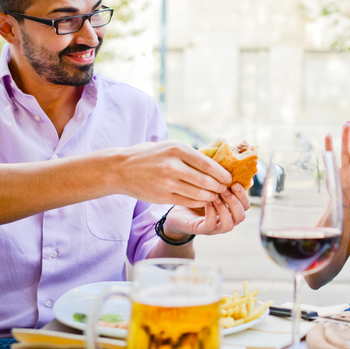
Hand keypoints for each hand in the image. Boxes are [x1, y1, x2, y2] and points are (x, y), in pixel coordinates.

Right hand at [115, 141, 231, 206]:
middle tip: (225, 189)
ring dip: (211, 196)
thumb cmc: (148, 155)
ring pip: (199, 193)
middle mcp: (173, 166)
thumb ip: (189, 154)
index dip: (221, 173)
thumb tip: (215, 161)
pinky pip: (188, 201)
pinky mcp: (163, 196)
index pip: (207, 164)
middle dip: (219, 187)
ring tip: (216, 195)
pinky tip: (203, 200)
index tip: (228, 177)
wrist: (121, 169)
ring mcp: (167, 182)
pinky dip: (199, 202)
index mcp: (177, 149)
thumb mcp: (169, 146)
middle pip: (206, 181)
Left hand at [163, 182, 250, 237]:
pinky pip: (211, 225)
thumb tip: (224, 158)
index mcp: (230, 209)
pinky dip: (210, 213)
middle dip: (235, 202)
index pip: (246, 205)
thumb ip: (217, 178)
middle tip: (225, 189)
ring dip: (224, 209)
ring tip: (215, 196)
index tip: (235, 182)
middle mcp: (226, 220)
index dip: (243, 195)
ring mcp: (215, 228)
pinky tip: (206, 202)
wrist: (176, 213)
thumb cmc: (193, 196)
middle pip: (241, 216)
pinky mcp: (201, 230)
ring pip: (229, 224)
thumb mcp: (208, 186)